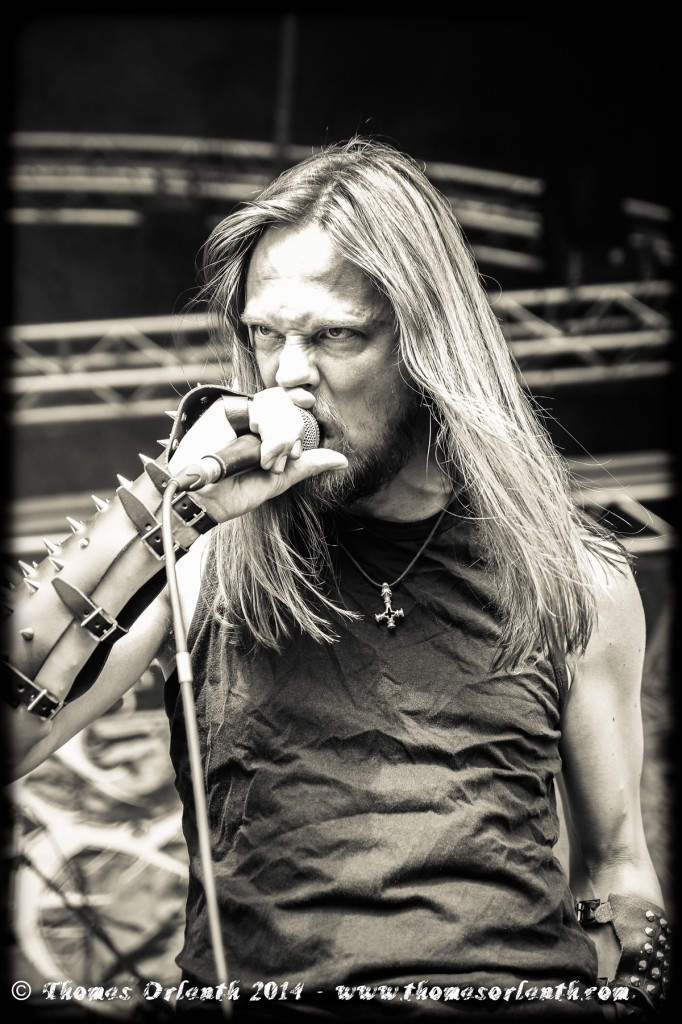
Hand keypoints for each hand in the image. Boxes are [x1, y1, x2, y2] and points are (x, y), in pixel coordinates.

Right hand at [167, 387, 346, 521]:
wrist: (201, 501)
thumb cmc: (233, 492)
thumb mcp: (278, 479)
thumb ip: (307, 465)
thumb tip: (342, 460)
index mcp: (261, 429)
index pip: (286, 405)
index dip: (299, 403)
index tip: (309, 403)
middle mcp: (248, 417)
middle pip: (283, 403)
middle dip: (291, 429)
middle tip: (282, 457)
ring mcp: (235, 412)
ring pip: (273, 404)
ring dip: (279, 433)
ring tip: (267, 459)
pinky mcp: (223, 411)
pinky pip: (256, 409)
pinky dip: (267, 430)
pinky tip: (261, 450)